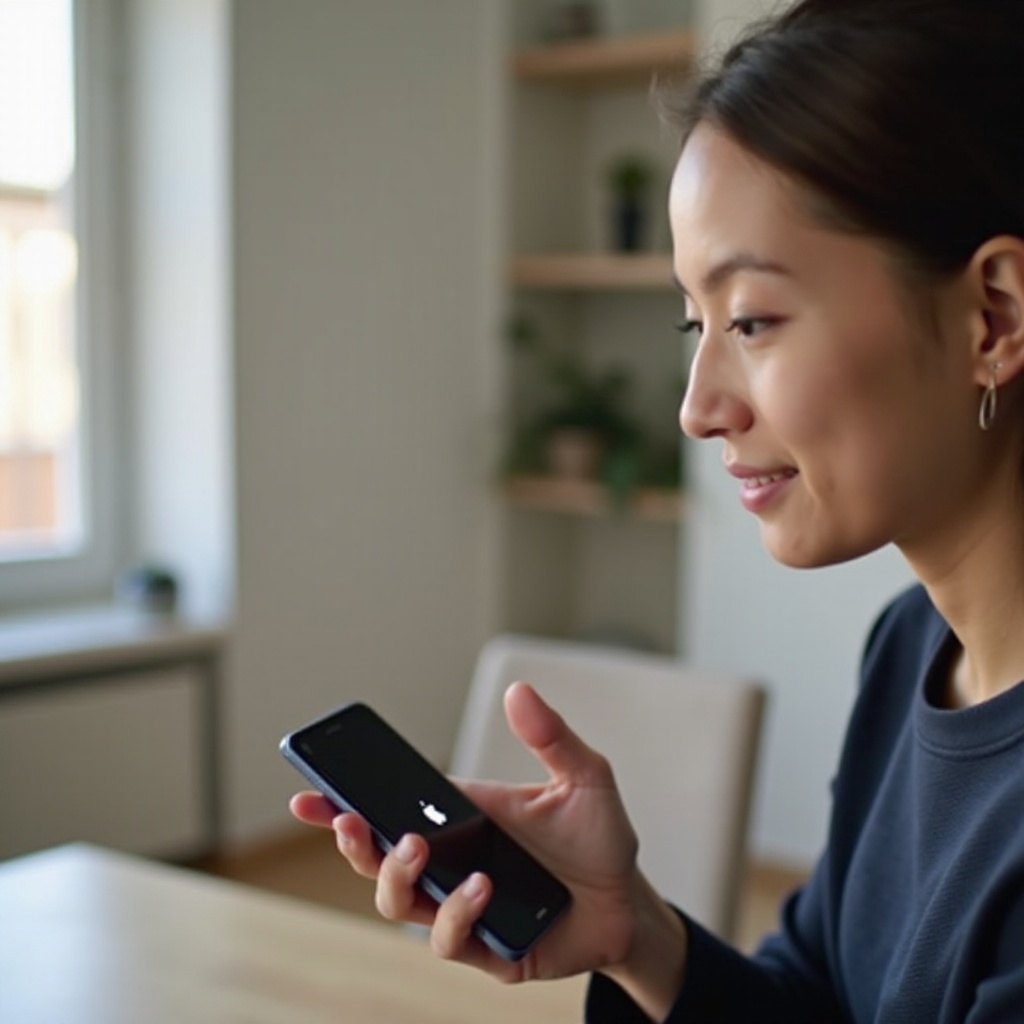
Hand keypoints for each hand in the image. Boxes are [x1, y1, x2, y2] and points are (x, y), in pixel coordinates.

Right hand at [290, 682, 685, 1008]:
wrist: (630, 904)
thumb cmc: (600, 838)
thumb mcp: (583, 777)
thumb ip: (551, 737)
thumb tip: (518, 690)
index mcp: (463, 819)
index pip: (393, 809)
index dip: (344, 805)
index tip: (308, 793)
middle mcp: (453, 864)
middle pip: (377, 860)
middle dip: (353, 843)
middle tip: (354, 821)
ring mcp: (463, 909)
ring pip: (396, 903)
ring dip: (395, 876)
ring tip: (418, 849)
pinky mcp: (485, 949)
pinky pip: (447, 939)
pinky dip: (454, 913)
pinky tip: (482, 887)